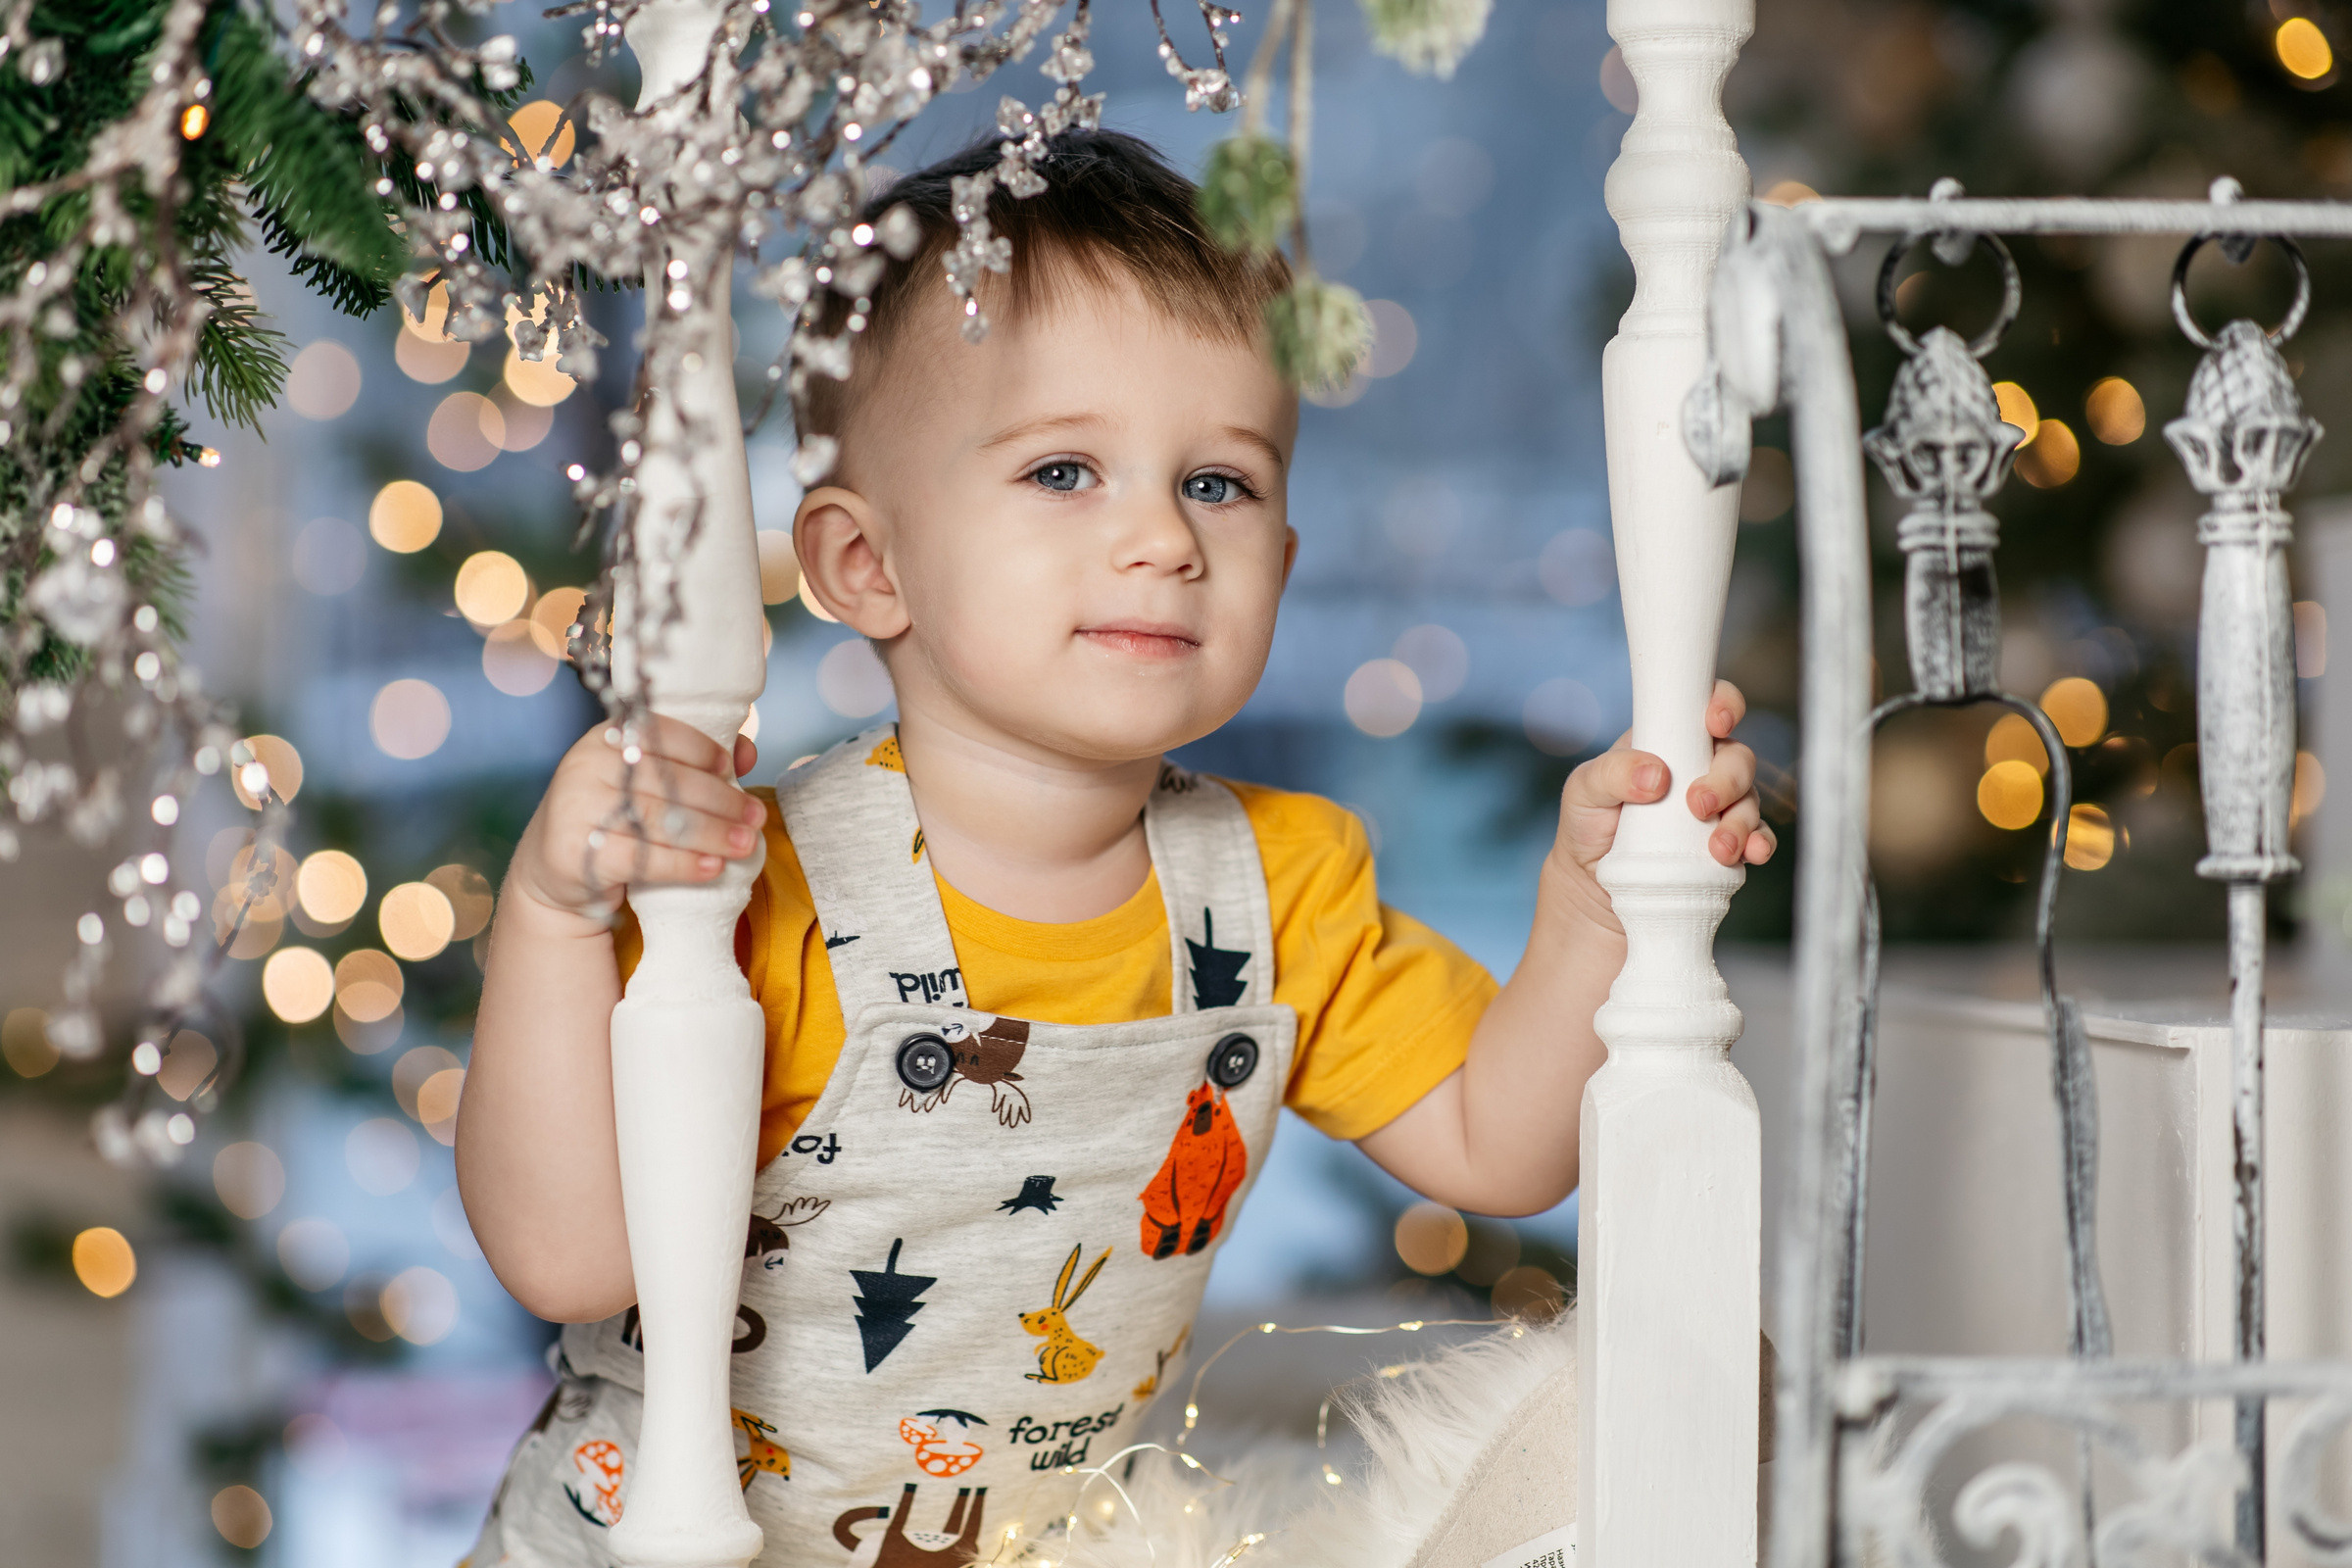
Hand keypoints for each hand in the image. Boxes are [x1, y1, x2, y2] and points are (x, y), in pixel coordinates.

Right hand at [507, 715, 763, 923]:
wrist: (556, 868)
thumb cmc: (614, 816)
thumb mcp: (645, 783)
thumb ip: (693, 762)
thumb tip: (747, 752)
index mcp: (604, 740)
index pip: (658, 733)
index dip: (700, 749)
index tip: (730, 768)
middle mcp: (585, 766)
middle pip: (666, 781)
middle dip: (720, 800)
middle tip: (755, 817)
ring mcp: (577, 809)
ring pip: (658, 819)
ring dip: (711, 833)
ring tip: (745, 843)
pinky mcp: (577, 853)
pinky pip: (643, 858)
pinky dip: (684, 864)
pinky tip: (713, 867)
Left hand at [1551, 680, 1776, 886]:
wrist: (1591, 879)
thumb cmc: (1588, 820)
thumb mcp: (1584, 788)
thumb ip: (1611, 772)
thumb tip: (1657, 775)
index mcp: (1670, 740)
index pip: (1707, 706)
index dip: (1723, 704)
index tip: (1716, 723)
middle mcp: (1701, 767)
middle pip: (1738, 758)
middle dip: (1727, 780)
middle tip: (1698, 806)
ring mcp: (1719, 806)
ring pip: (1750, 800)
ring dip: (1742, 822)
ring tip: (1718, 849)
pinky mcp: (1728, 842)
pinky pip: (1758, 838)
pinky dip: (1760, 843)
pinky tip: (1751, 854)